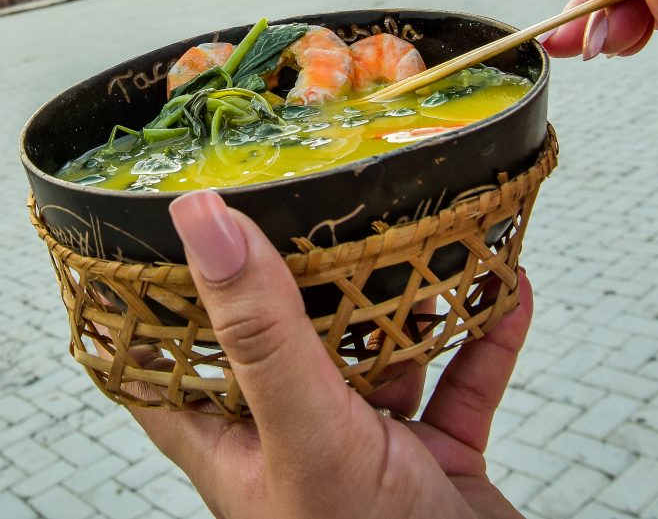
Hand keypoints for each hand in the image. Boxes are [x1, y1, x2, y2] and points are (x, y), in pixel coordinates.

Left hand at [131, 189, 531, 518]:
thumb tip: (202, 221)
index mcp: (230, 440)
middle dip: (304, 269)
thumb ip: (262, 333)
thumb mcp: (307, 435)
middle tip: (314, 192)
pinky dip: (483, 336)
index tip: (159, 214)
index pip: (164, 356)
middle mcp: (289, 438)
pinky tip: (504, 286)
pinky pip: (460, 384)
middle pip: (282, 334)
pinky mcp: (435, 464)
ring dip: (406, 295)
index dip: (153, 292)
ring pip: (378, 351)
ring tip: (421, 227)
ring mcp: (365, 449)